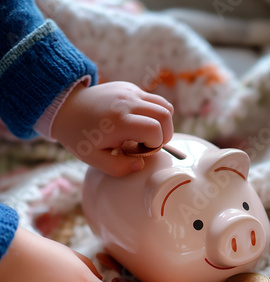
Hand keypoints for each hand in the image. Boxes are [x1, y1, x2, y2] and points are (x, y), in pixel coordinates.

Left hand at [52, 81, 173, 175]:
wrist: (66, 108)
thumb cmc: (80, 136)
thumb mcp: (94, 159)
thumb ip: (118, 168)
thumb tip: (140, 164)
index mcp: (119, 122)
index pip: (154, 130)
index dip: (154, 145)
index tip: (140, 151)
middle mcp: (127, 102)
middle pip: (165, 115)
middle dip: (164, 135)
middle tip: (148, 145)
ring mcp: (130, 92)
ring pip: (165, 106)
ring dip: (163, 124)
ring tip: (146, 134)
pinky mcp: (130, 88)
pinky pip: (155, 101)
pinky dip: (154, 114)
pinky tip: (138, 123)